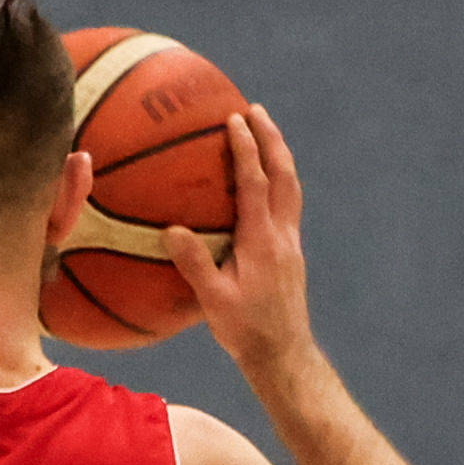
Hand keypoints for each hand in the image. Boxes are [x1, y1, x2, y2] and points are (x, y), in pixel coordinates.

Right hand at [166, 105, 314, 379]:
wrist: (284, 353)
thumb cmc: (246, 330)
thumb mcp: (214, 300)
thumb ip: (194, 264)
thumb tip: (172, 230)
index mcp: (262, 241)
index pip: (255, 183)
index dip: (245, 149)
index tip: (234, 119)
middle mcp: (283, 235)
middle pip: (284, 174)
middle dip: (271, 139)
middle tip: (255, 110)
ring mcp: (291, 243)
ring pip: (291, 187)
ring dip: (279, 157)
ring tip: (265, 135)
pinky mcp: (291, 253)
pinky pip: (287, 205)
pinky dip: (278, 182)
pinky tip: (264, 184)